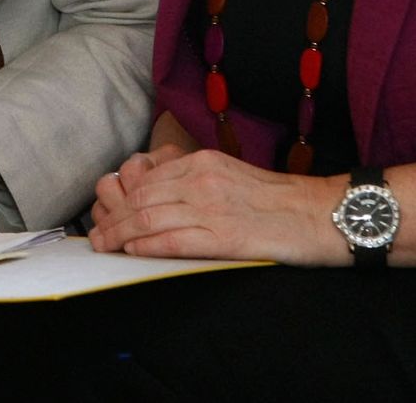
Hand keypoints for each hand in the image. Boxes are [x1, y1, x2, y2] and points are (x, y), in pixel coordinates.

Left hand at [87, 146, 346, 264]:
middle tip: (96, 235)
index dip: (121, 197)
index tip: (106, 211)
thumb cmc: (277, 198)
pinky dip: (147, 246)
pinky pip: (174, 240)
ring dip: (120, 234)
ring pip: (149, 218)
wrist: (320, 213)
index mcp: (202, 162)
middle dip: (113, 218)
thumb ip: (194, 180)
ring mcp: (211, 207)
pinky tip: (132, 252)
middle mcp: (202, 179)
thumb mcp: (229, 174)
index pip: (146, 179)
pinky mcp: (224, 236)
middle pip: (141, 198)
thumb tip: (159, 196)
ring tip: (105, 247)